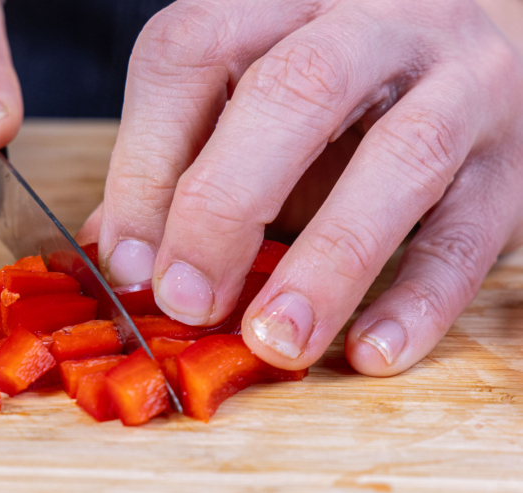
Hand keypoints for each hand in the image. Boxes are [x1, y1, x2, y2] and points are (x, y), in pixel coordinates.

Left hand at [89, 0, 522, 375]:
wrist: (464, 60)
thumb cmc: (331, 96)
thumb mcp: (244, 107)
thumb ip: (179, 162)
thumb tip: (119, 254)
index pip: (192, 52)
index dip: (146, 162)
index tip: (128, 262)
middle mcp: (374, 22)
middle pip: (296, 91)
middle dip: (228, 207)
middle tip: (189, 301)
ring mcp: (457, 81)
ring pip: (400, 157)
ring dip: (329, 264)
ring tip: (276, 341)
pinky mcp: (511, 159)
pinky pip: (468, 232)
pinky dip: (418, 300)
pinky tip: (370, 349)